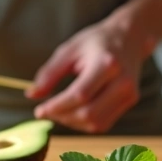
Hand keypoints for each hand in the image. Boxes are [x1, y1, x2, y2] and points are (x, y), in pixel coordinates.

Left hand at [27, 18, 154, 132]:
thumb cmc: (95, 41)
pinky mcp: (130, 102)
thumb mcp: (69, 50)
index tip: (39, 110)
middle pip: (89, 113)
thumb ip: (50, 73)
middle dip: (62, 117)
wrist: (129, 37)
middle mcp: (123, 82)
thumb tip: (31, 95)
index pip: (80, 95)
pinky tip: (73, 112)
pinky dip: (84, 123)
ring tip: (58, 111)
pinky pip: (103, 123)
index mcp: (107, 63)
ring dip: (72, 123)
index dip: (57, 106)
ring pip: (96, 123)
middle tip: (46, 112)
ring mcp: (129, 94)